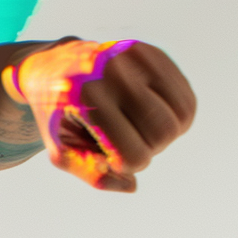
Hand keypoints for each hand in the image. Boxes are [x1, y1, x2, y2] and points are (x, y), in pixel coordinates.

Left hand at [3, 39, 195, 191]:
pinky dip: (175, 117)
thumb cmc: (57, 116)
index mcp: (86, 99)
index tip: (110, 158)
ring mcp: (133, 58)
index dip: (127, 166)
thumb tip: (132, 185)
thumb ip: (91, 173)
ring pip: (181, 115)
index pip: (132, 152)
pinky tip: (152, 116)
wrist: (52, 68)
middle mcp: (111, 72)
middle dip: (151, 149)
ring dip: (166, 134)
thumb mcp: (61, 150)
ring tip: (138, 130)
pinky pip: (185, 98)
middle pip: (163, 132)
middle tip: (127, 143)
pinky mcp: (150, 53)